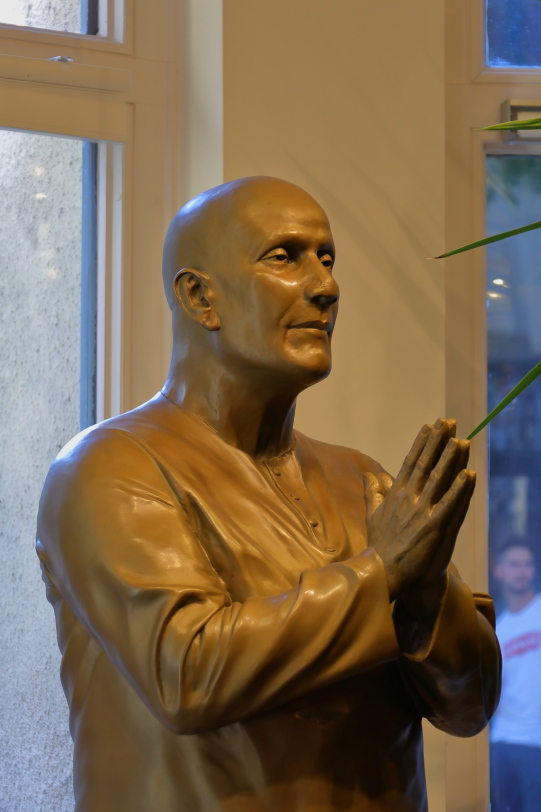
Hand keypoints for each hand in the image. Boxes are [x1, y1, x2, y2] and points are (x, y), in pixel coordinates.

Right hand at [363, 419, 474, 601]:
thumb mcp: (373, 515)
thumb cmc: (380, 546)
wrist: (384, 573)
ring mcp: (422, 513)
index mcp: (396, 494)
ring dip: (452, 459)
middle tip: (449, 421)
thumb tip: (370, 475)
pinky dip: (460, 489)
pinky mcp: (434, 528)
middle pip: (427, 464)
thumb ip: (373, 493)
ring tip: (462, 440)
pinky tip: (468, 475)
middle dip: (439, 442)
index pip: (411, 462)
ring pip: (439, 480)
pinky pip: (450, 505)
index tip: (430, 425)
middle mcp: (409, 499)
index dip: (422, 443)